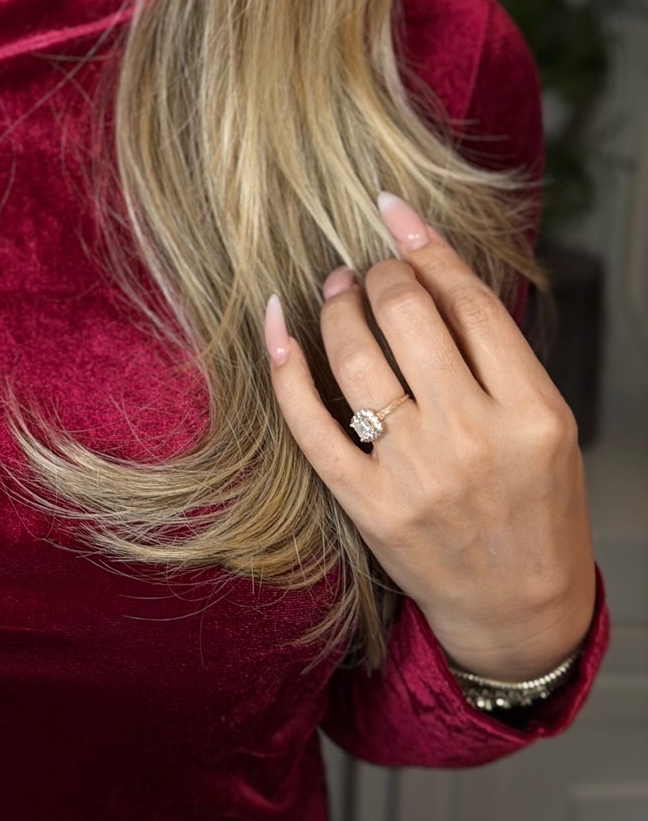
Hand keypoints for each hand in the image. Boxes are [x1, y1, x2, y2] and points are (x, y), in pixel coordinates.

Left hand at [264, 192, 595, 678]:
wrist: (520, 610)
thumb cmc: (535, 502)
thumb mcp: (544, 422)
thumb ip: (496, 351)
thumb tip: (429, 264)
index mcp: (530, 410)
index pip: (467, 302)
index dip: (424, 245)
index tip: (391, 209)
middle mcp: (473, 437)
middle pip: (406, 315)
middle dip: (378, 273)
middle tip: (370, 267)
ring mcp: (416, 473)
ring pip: (354, 356)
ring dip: (335, 305)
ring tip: (336, 287)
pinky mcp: (368, 505)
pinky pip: (309, 422)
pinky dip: (284, 365)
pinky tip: (275, 323)